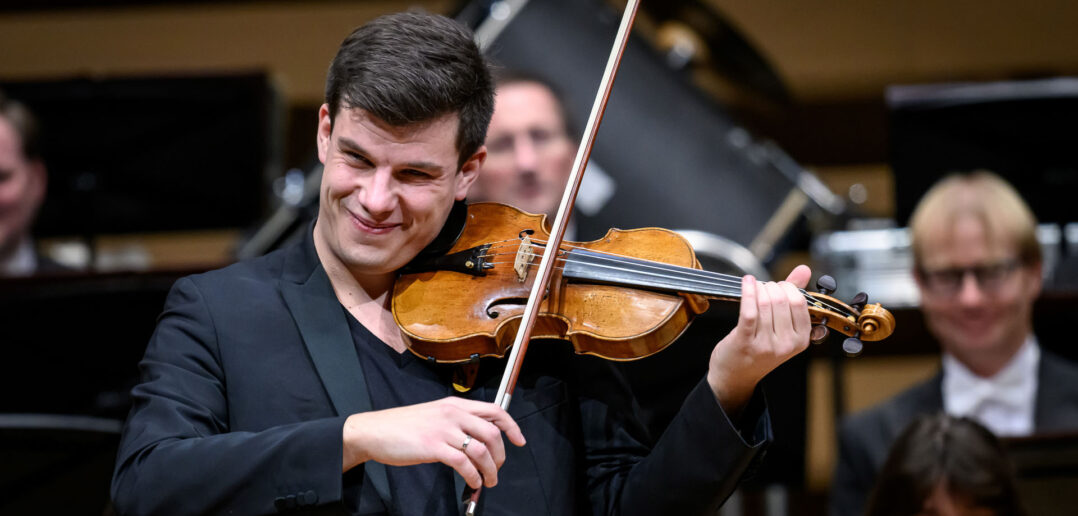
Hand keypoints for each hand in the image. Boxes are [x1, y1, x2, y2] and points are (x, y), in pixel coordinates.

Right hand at [342, 397, 525, 488]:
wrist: (374, 431)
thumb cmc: (402, 426)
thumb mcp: (435, 415)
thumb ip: (456, 422)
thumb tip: (478, 439)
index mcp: (455, 404)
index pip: (494, 410)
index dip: (511, 426)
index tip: (519, 441)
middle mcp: (452, 413)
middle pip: (492, 433)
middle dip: (501, 456)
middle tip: (497, 469)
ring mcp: (443, 429)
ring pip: (481, 450)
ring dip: (490, 470)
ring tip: (487, 482)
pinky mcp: (433, 447)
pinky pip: (464, 464)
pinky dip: (473, 476)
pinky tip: (471, 483)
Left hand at [706, 265, 811, 415]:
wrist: (736, 375)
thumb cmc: (760, 349)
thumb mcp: (783, 328)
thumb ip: (794, 297)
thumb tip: (804, 270)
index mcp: (801, 340)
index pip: (799, 302)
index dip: (787, 288)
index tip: (778, 287)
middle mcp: (786, 344)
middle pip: (781, 300)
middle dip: (770, 287)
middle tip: (763, 288)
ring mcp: (766, 345)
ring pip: (764, 303)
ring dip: (757, 289)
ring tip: (753, 288)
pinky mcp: (745, 342)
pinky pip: (749, 311)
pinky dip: (747, 292)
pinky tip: (746, 283)